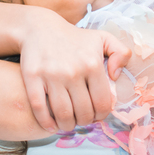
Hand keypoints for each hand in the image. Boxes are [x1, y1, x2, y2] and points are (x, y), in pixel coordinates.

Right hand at [19, 19, 129, 133]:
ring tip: (68, 124)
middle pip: (83, 112)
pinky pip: (39, 107)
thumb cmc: (75, 37)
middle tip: (82, 120)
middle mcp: (73, 71)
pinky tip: (51, 126)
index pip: (102, 103)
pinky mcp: (32, 78)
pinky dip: (46, 122)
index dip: (101, 115)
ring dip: (67, 126)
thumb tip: (116, 76)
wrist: (40, 28)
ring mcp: (51, 75)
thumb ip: (121, 53)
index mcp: (93, 65)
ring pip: (63, 114)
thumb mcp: (103, 38)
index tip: (96, 115)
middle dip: (84, 122)